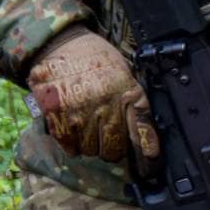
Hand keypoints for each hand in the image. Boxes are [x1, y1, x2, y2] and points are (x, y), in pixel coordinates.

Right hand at [26, 25, 159, 164]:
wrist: (60, 44)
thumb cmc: (95, 58)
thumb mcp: (122, 73)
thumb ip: (130, 99)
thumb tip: (140, 129)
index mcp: (125, 91)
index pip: (141, 126)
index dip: (147, 149)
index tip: (151, 165)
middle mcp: (105, 104)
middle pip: (113, 148)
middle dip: (112, 148)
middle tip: (106, 138)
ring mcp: (80, 113)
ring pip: (90, 150)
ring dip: (90, 145)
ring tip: (86, 126)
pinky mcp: (58, 118)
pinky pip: (69, 146)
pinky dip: (72, 143)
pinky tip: (72, 129)